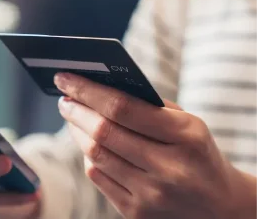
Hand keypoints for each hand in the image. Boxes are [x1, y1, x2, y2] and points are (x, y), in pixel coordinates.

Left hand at [54, 73, 256, 218]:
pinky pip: (98, 177)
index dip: (88, 90)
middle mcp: (168, 168)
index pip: (123, 107)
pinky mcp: (136, 212)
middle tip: (64, 98)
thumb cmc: (197, 154)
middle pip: (103, 132)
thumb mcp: (188, 124)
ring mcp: (150, 195)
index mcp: (185, 136)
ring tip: (72, 116)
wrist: (219, 207)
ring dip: (76, 132)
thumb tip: (97, 89)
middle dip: (76, 110)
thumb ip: (148, 107)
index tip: (66, 78)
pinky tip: (88, 144)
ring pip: (95, 155)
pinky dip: (89, 156)